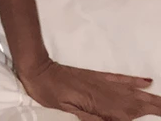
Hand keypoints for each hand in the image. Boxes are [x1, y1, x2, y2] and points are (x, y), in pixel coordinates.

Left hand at [18, 59, 160, 119]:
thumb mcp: (67, 112)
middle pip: (136, 103)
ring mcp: (101, 82)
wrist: (36, 68)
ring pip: (132, 92)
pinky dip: (134, 81)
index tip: (160, 117)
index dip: (147, 117)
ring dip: (150, 98)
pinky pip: (119, 79)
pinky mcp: (96, 75)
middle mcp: (104, 91)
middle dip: (156, 107)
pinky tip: (146, 82)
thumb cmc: (47, 93)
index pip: (129, 115)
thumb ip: (91, 120)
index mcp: (98, 104)